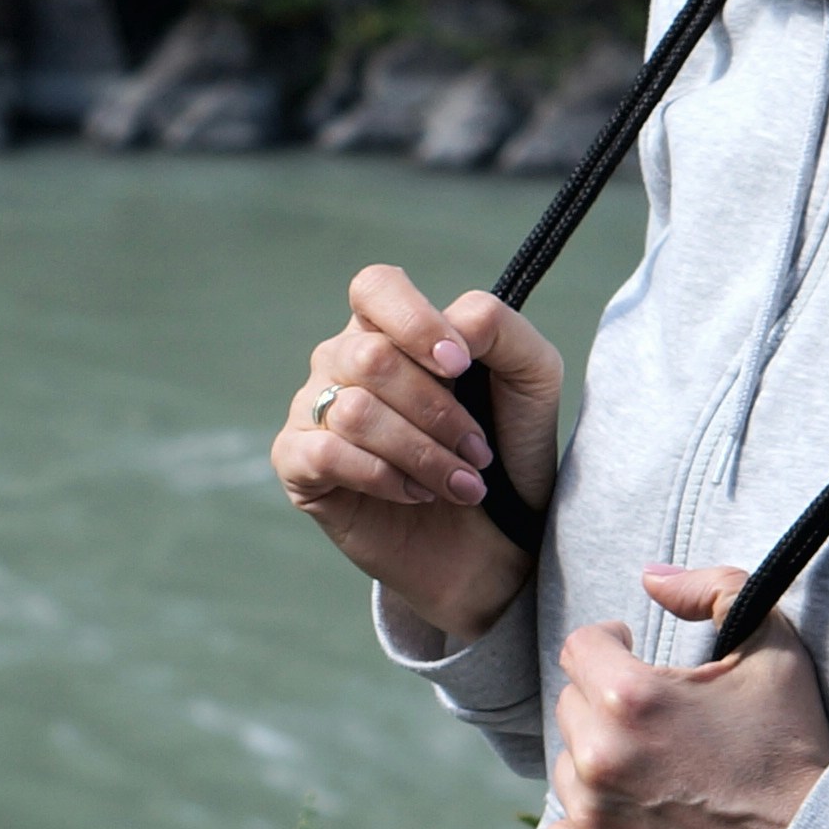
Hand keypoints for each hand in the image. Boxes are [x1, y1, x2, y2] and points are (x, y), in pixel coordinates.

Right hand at [271, 265, 565, 639]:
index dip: (414, 321)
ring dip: (422, 454)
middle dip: (437, 411)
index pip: (376, 287)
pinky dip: (384, 477)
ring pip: (355, 411)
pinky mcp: (298, 464)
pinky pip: (326, 453)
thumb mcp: (531, 379)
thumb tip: (453, 325)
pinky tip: (415, 494)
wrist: (493, 542)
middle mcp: (343, 361)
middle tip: (478, 453)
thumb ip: (500, 329)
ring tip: (461, 484)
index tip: (461, 365)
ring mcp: (314, 409)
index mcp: (391, 328)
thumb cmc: (507, 451)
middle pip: (371, 356)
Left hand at [543, 565, 828, 828]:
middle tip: (658, 728)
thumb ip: (716, 589)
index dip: (610, 645)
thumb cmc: (795, 754)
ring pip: (568, 769)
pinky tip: (637, 823)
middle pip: (571, 707)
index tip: (630, 656)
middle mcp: (598, 756)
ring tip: (658, 780)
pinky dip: (590, 826)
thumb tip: (652, 577)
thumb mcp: (776, 650)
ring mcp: (589, 818)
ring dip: (600, 767)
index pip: (582, 648)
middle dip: (607, 708)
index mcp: (630, 697)